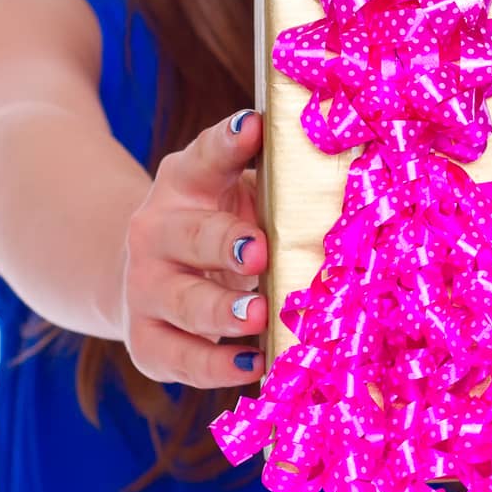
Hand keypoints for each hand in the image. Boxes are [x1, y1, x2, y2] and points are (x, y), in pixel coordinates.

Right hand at [120, 110, 269, 387]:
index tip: (254, 126)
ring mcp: (145, 288)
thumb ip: (277, 185)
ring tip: (257, 314)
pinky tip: (253, 363)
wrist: (148, 275)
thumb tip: (346, 183)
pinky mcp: (146, 341)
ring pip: (181, 301)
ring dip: (220, 310)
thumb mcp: (237, 192)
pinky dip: (216, 365)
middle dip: (224, 243)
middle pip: (188, 235)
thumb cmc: (219, 224)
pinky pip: (180, 358)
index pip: (206, 155)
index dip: (228, 141)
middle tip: (259, 251)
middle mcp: (155, 231)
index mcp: (184, 182)